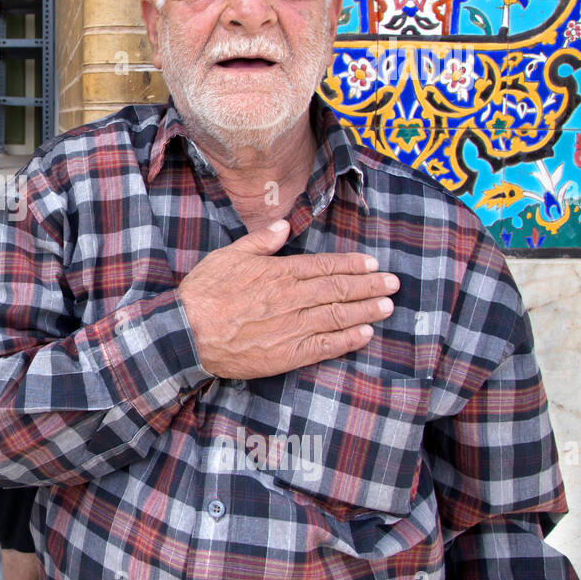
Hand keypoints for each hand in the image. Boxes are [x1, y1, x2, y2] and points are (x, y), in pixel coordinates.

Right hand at [178, 220, 399, 379]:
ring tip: (387, 306)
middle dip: (369, 285)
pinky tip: (365, 335)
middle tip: (393, 283)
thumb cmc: (204, 293)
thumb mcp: (228, 256)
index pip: (324, 266)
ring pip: (338, 316)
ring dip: (366, 310)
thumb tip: (284, 225)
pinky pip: (325, 345)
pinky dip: (347, 340)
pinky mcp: (287, 353)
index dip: (352, 265)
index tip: (372, 263)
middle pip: (338, 289)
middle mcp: (291, 298)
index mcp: (278, 273)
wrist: (187, 333)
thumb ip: (260, 241)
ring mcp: (291, 327)